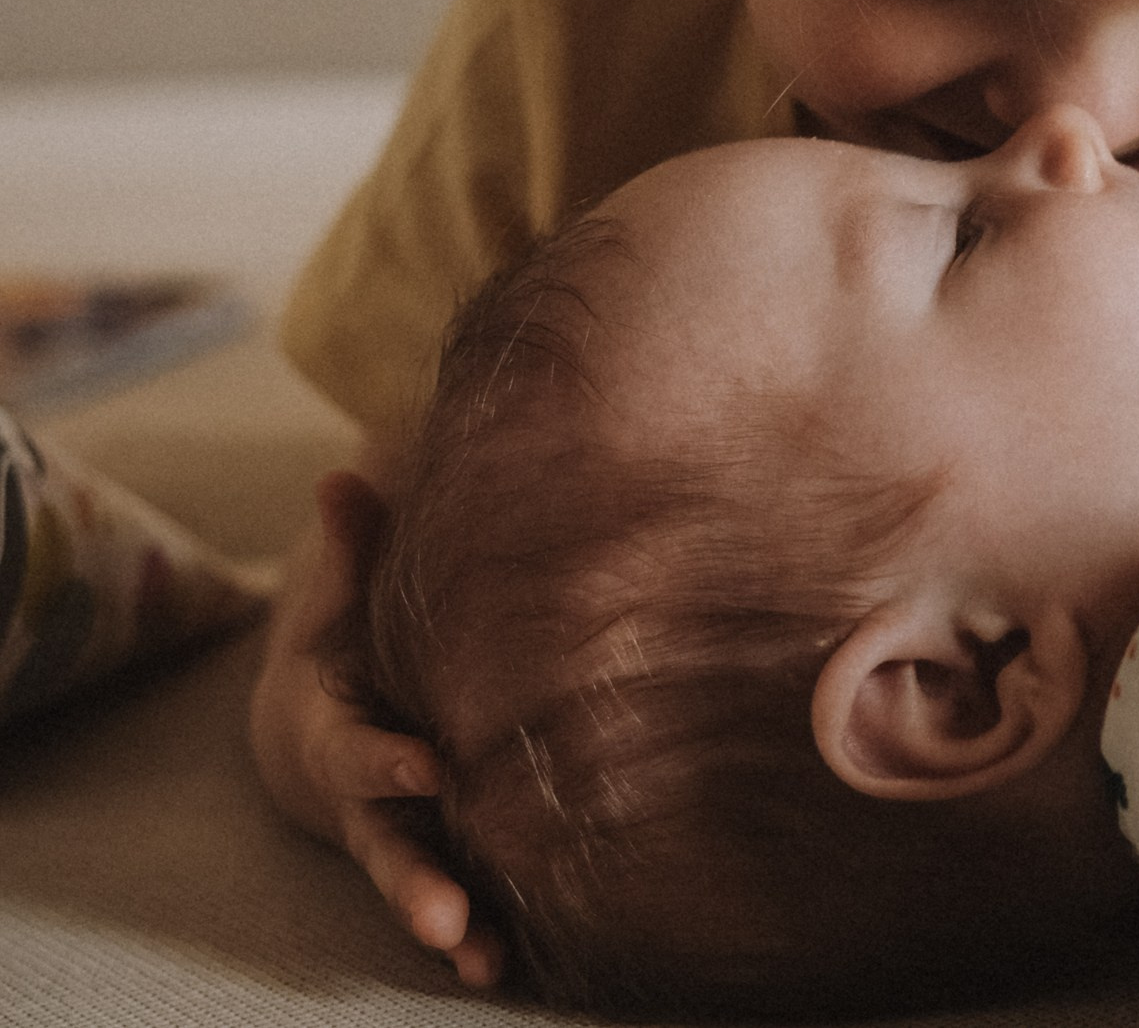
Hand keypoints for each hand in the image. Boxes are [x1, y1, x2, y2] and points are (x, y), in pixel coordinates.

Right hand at [248, 469, 504, 987]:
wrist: (317, 729)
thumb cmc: (346, 653)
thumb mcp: (341, 607)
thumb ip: (352, 548)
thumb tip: (342, 475)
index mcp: (343, 734)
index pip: (367, 754)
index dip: (393, 762)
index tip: (430, 767)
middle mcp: (369, 801)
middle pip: (387, 846)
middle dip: (415, 881)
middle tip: (446, 918)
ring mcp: (400, 838)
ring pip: (418, 887)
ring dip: (450, 925)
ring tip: (486, 961)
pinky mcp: (436, 855)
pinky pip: (456, 900)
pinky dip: (481, 937)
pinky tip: (513, 971)